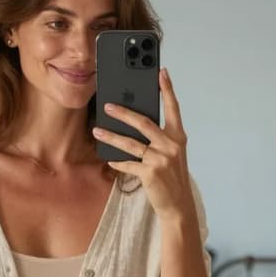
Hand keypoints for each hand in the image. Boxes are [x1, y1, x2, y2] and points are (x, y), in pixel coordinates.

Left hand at [91, 67, 193, 224]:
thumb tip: (136, 124)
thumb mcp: (172, 155)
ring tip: (97, 130)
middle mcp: (171, 145)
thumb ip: (160, 139)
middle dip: (124, 113)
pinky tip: (108, 157)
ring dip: (111, 136)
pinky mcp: (150, 172)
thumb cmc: (172, 177)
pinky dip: (117, 161)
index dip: (167, 89)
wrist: (178, 205)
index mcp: (178, 137)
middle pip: (144, 122)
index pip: (173, 108)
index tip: (161, 71)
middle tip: (108, 105)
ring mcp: (160, 159)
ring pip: (131, 143)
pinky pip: (128, 163)